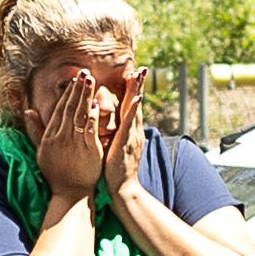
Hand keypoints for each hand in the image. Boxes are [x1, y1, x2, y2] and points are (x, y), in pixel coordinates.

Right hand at [29, 65, 116, 203]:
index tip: (73, 80)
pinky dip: (92, 116)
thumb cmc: (56, 173)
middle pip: (70, 108)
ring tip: (90, 80)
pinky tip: (96, 103)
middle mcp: (61, 137)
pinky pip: (90, 129)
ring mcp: (74, 143)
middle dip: (77, 89)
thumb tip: (27, 111)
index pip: (59, 110)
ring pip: (80, 115)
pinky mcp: (88, 150)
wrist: (69, 193)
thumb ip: (35, 130)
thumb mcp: (40, 151)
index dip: (67, 94)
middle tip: (83, 72)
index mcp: (50, 136)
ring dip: (85, 96)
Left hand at [101, 75, 150, 208]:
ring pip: (135, 109)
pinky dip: (134, 110)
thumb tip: (112, 126)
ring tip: (140, 75)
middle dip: (139, 85)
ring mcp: (132, 135)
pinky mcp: (128, 142)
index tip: (133, 74)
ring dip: (138, 91)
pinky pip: (131, 123)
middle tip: (142, 68)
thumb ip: (115, 134)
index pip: (131, 106)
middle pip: (136, 103)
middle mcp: (133, 130)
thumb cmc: (115, 169)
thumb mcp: (115, 146)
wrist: (123, 188)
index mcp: (129, 131)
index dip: (133, 90)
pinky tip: (137, 98)